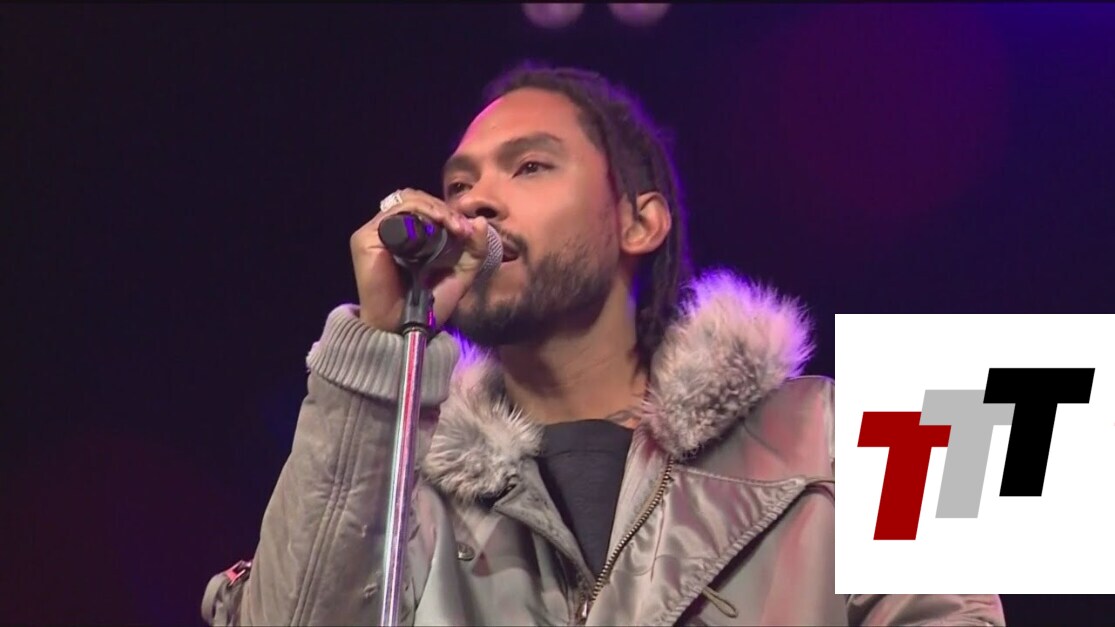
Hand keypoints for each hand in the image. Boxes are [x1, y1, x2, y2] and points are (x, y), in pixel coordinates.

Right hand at [350, 188, 491, 331]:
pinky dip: (420, 213)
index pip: (427, 209)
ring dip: (435, 209)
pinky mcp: (366, 238)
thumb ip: (474, 250)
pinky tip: (437, 225)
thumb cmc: (428, 306)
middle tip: (462, 228)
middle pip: (418, 200)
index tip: (469, 230)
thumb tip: (479, 221)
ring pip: (407, 201)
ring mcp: (376, 232)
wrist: (405, 329)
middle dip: (445, 210)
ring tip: (453, 226)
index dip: (449, 213)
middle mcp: (391, 232)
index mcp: (410, 237)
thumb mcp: (460, 275)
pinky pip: (394, 213)